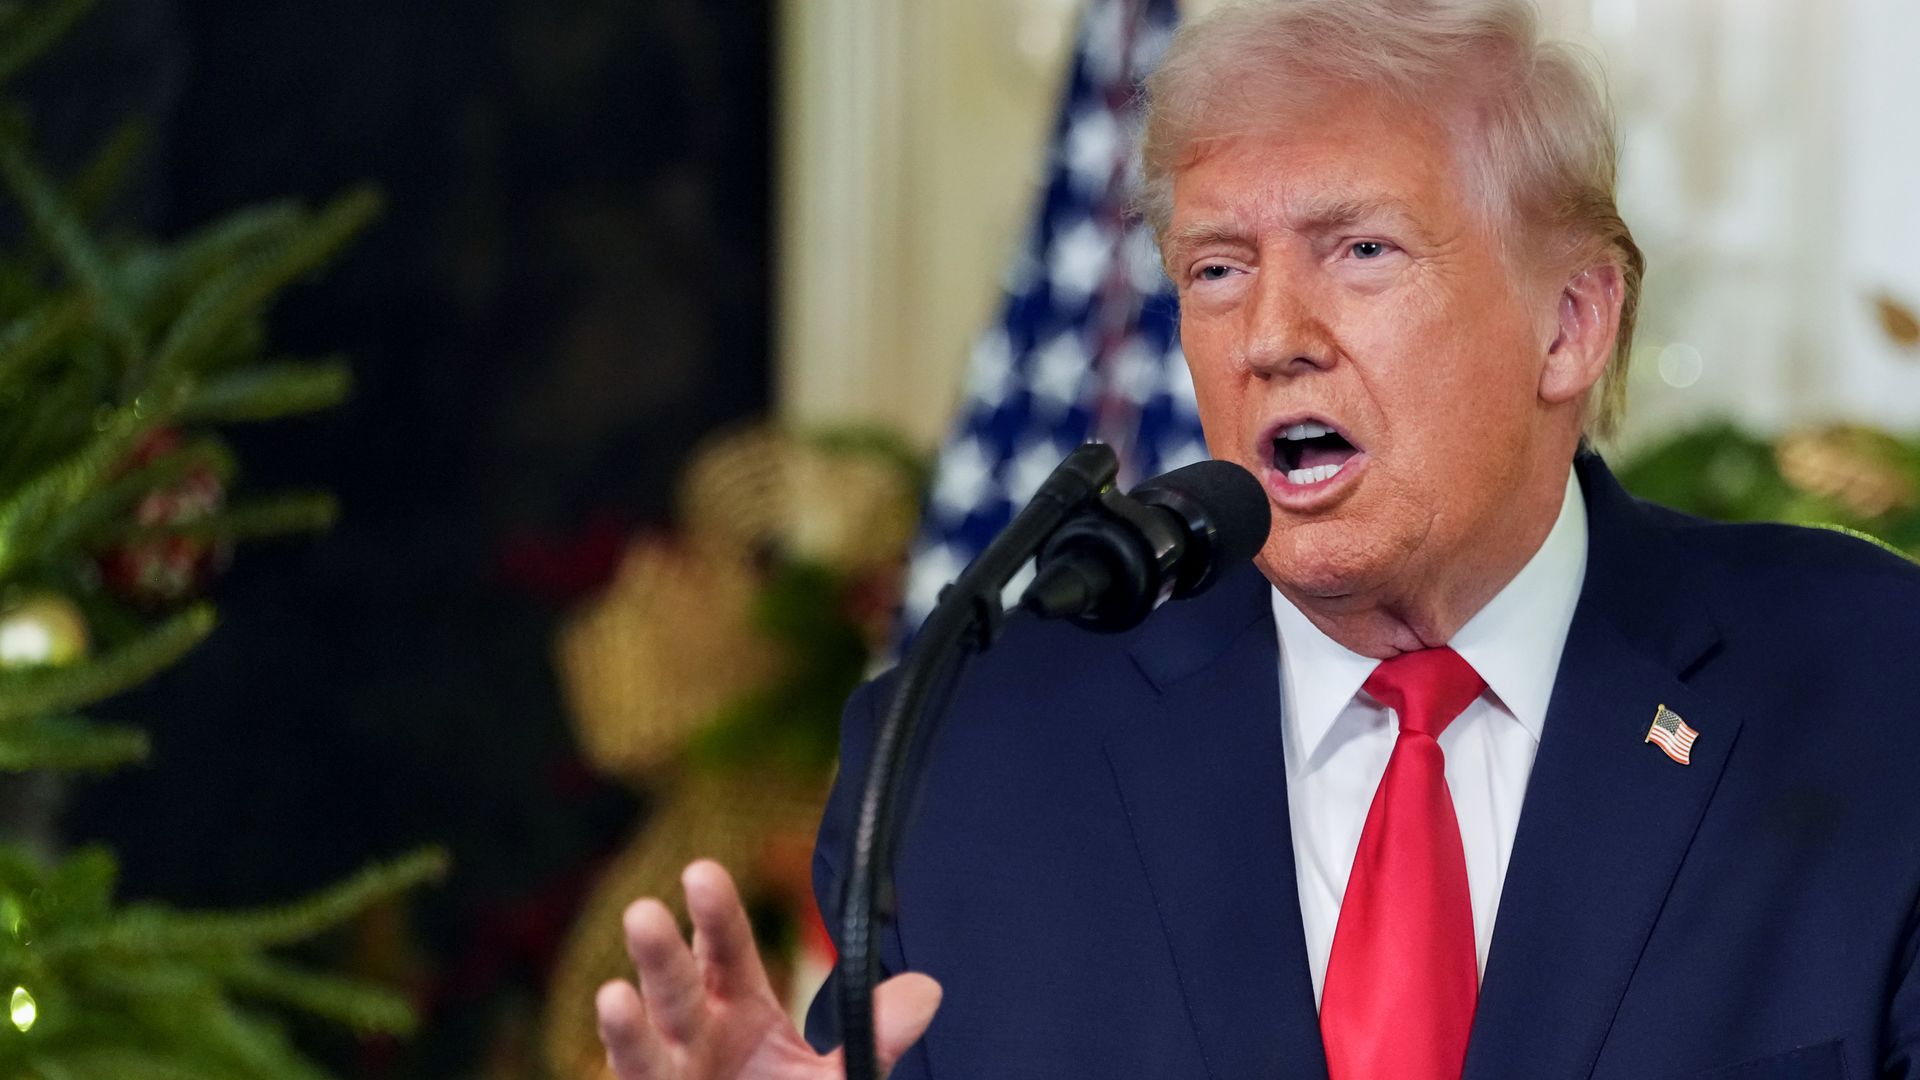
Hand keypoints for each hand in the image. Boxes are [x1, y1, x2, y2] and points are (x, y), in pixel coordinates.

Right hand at [596, 860, 942, 1078]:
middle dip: (660, 954)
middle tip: (643, 912)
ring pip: (641, 1049)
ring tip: (613, 996)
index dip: (715, 914)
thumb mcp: (840, 1075)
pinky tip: (618, 1036)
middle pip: (676, 988)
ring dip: (625, 1027)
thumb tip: (927, 991)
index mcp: (739, 1006)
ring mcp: (669, 1076)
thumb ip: (875, 1036)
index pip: (726, 949)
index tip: (702, 872)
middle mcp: (694, 1035)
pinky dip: (627, 1068)